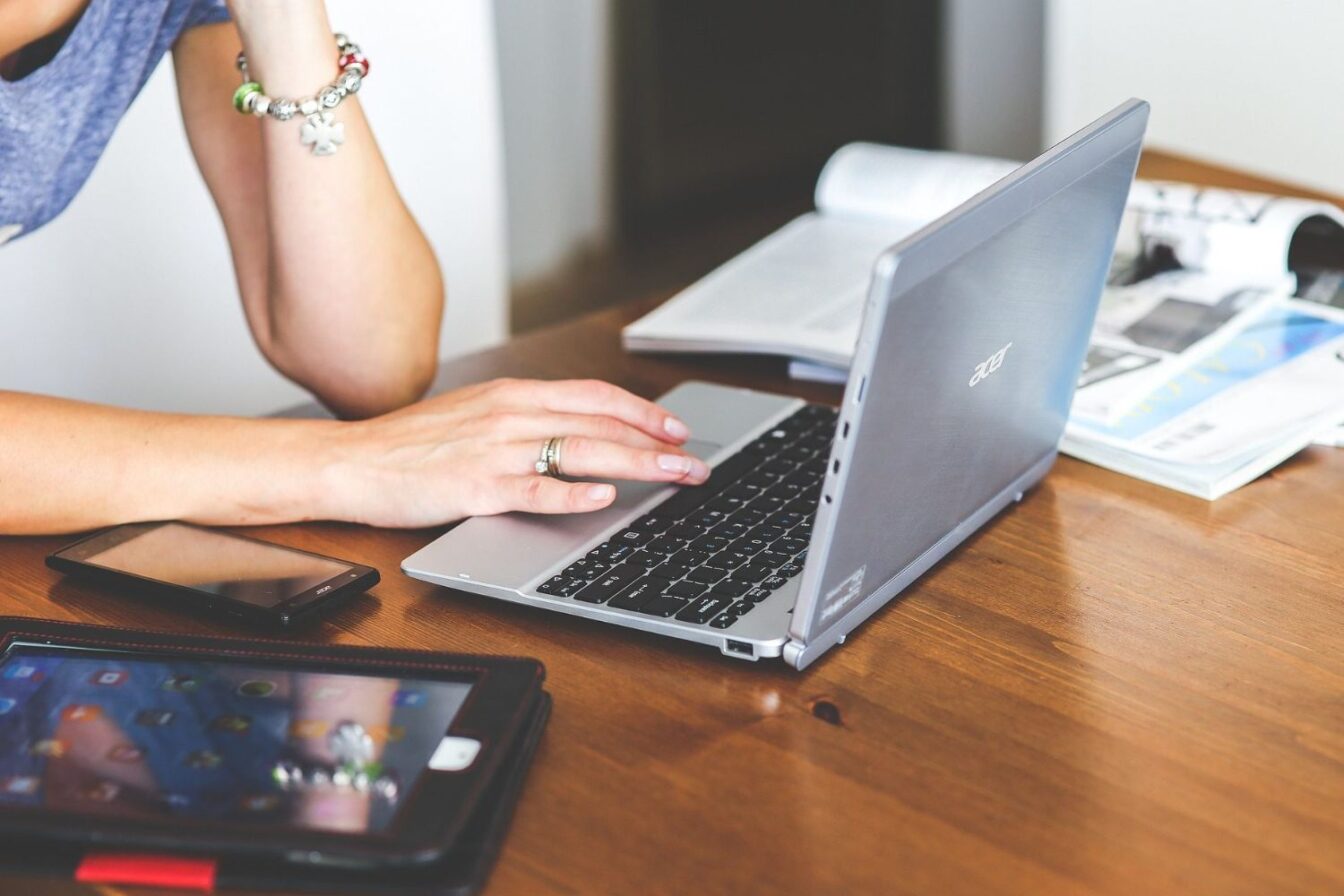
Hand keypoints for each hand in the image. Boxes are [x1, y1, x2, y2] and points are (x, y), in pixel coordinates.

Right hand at [321, 379, 708, 526]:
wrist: (351, 461)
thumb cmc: (412, 445)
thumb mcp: (476, 415)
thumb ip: (526, 420)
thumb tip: (578, 433)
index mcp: (514, 394)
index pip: (595, 396)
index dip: (643, 412)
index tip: (676, 430)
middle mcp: (511, 414)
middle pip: (600, 423)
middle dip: (656, 444)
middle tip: (695, 464)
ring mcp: (495, 450)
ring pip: (581, 451)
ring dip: (636, 465)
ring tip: (673, 477)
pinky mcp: (476, 487)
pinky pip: (533, 489)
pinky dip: (572, 493)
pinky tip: (603, 498)